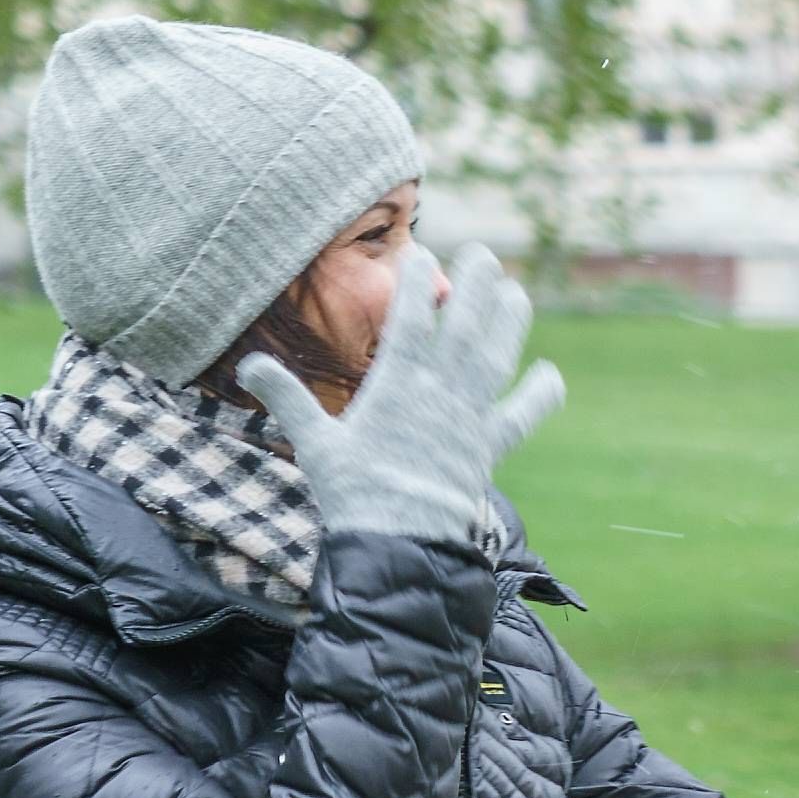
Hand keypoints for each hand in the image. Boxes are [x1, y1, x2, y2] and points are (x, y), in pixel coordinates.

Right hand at [239, 243, 564, 547]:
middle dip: (475, 287)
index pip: (410, 322)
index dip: (416, 284)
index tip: (422, 254)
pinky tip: (551, 374)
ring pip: (495, 359)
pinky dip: (539, 395)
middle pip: (464, 328)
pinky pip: (522, 416)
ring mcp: (470, 419)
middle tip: (483, 253)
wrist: (402, 544)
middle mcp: (441, 394)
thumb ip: (286, 397)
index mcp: (396, 386)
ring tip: (517, 291)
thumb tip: (247, 365)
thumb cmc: (352, 493)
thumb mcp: (312, 442)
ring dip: (509, 323)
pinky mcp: (490, 447)